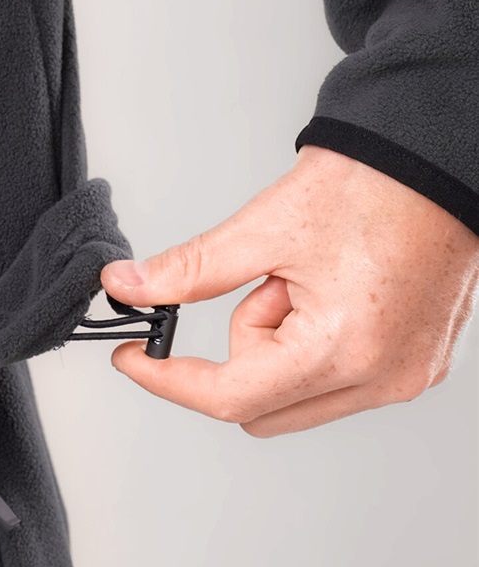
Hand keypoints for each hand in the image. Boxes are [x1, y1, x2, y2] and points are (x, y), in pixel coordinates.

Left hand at [100, 145, 478, 435]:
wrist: (436, 160)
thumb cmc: (374, 185)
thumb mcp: (265, 227)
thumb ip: (190, 270)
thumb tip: (130, 288)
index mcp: (344, 350)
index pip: (230, 397)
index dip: (169, 378)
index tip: (134, 359)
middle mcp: (382, 378)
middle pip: (262, 406)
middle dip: (244, 348)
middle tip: (267, 283)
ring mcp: (405, 376)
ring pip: (295, 395)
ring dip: (280, 344)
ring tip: (310, 279)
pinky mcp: (416, 365)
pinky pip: (335, 380)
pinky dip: (312, 344)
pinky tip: (333, 293)